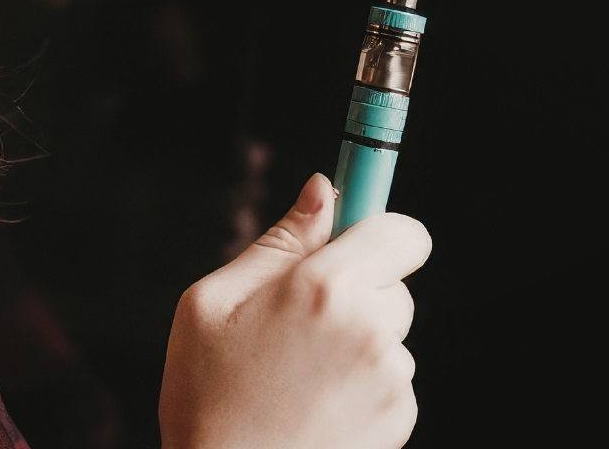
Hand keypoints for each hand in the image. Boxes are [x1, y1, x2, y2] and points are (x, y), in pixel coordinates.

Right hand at [159, 173, 431, 448]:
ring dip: (360, 343)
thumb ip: (279, 241)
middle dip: (360, 292)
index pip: (402, 232)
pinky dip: (364, 386)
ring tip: (299, 375)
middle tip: (302, 323)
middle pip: (395, 285)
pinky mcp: (401, 421)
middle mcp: (371, 330)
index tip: (358, 241)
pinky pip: (391, 380)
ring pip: (390, 335)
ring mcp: (391, 380)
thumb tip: (322, 188)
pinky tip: (317, 406)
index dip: (381, 232)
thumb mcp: (214, 303)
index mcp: (325, 288)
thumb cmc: (206, 396)